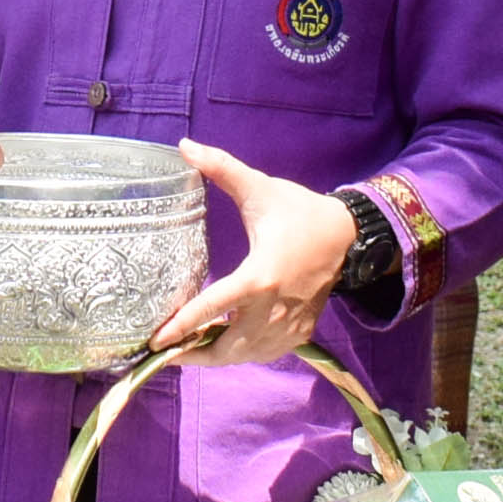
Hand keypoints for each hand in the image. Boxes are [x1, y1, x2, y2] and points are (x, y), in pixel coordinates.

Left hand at [144, 142, 355, 364]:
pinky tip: (223, 343)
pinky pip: (264, 354)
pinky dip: (242, 354)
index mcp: (259, 276)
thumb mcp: (259, 188)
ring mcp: (289, 325)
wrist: (348, 234)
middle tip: (164, 353)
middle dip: (193, 355)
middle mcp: (273, 309)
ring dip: (215, 356)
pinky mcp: (300, 333)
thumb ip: (221, 169)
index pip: (211, 309)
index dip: (180, 327)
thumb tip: (184, 146)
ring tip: (188, 349)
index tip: (155, 341)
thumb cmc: (298, 211)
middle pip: (225, 348)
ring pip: (244, 355)